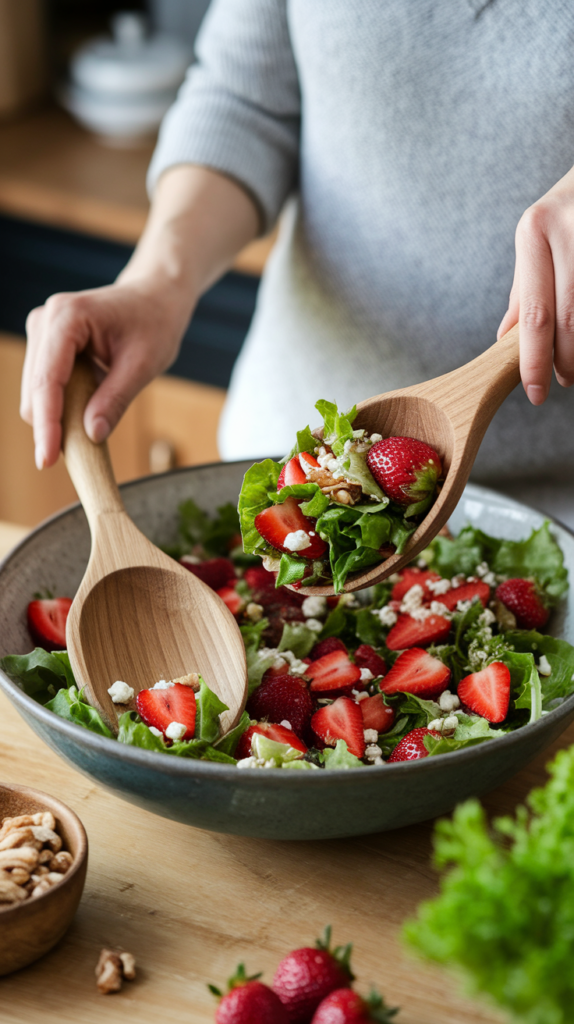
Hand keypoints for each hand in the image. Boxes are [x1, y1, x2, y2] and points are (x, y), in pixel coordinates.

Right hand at [20, 165, 259, 469]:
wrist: (155, 297)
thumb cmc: (154, 324)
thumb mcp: (143, 365)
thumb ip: (116, 399)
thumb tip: (92, 435)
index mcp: (67, 317)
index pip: (48, 380)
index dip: (47, 424)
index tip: (48, 460)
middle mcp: (44, 320)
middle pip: (34, 391)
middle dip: (51, 426)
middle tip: (81, 456)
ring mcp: (41, 331)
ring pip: (34, 393)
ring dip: (57, 416)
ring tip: (95, 419)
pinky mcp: (44, 345)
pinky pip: (43, 388)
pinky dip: (61, 406)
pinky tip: (86, 407)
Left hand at [498, 165, 573, 404]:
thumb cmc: (569, 208)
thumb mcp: (539, 237)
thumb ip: (525, 288)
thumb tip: (505, 341)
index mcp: (534, 230)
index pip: (534, 314)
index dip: (534, 361)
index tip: (536, 391)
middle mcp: (567, 229)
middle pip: (568, 320)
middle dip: (566, 362)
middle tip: (564, 380)